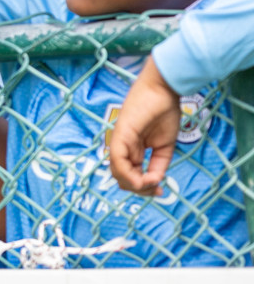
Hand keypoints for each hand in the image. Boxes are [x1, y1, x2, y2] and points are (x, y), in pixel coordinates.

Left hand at [108, 55, 181, 196]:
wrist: (163, 92)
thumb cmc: (164, 113)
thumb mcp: (165, 146)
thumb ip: (159, 164)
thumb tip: (156, 180)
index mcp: (131, 149)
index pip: (129, 175)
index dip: (142, 187)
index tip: (160, 191)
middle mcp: (122, 147)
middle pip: (121, 177)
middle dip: (139, 190)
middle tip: (156, 191)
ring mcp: (118, 141)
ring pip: (117, 172)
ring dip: (135, 185)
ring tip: (152, 183)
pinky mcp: (119, 135)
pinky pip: (117, 159)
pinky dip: (129, 174)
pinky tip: (144, 179)